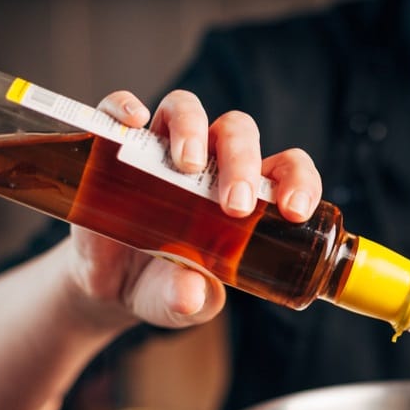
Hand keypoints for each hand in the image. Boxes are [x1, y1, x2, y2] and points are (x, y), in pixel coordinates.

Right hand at [63, 89, 322, 329]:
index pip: (285, 168)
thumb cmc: (167, 287)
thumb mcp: (183, 303)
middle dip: (242, 163)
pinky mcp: (119, 149)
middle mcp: (210, 162)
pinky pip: (120, 109)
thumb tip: (189, 294)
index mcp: (246, 194)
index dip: (298, 180)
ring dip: (193, 129)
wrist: (111, 287)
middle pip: (237, 132)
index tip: (294, 212)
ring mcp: (163, 150)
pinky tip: (134, 122)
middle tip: (235, 206)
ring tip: (187, 166)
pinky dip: (125, 106)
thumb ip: (191, 300)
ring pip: (186, 109)